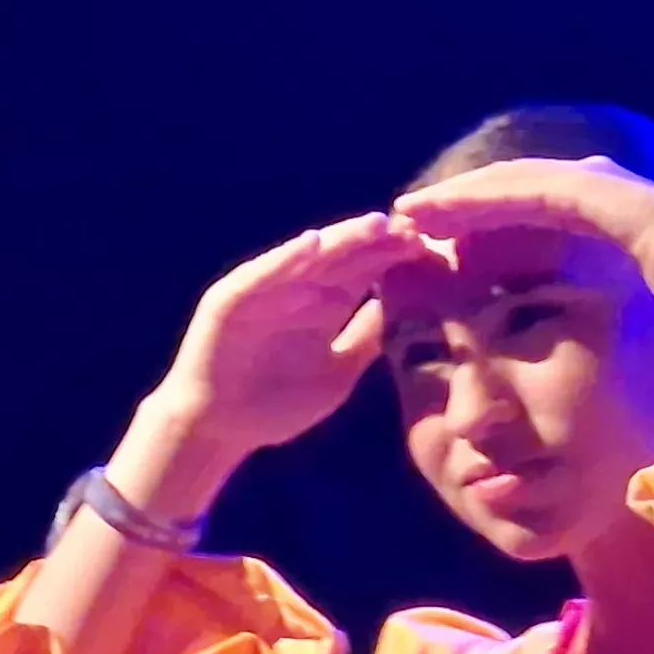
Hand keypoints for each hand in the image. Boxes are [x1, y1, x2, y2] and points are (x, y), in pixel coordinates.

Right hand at [146, 213, 433, 455]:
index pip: (366, 272)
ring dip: (340, 240)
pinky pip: (262, 275)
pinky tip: (312, 243)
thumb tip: (411, 313)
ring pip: (309, 259)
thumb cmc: (277, 404)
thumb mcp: (338, 372)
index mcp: (325, 305)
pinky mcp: (233, 299)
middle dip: (378, 242)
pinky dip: (284, 259)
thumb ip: (368, 341)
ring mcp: (265, 290)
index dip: (396, 259)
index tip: (433, 249)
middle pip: (344, 257)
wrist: (219, 428)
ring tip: (374, 224)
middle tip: (415, 227)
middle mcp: (298, 290)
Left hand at [394, 156, 653, 299]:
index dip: (483, 230)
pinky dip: (474, 200)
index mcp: (605, 220)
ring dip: (455, 200)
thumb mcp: (638, 323)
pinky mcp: (589, 187)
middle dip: (459, 209)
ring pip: (506, 187)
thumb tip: (606, 363)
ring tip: (409, 214)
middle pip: (509, 197)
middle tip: (409, 224)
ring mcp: (594, 183)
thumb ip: (609, 325)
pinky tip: (436, 212)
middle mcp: (597, 189)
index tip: (441, 250)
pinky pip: (518, 190)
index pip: (529, 219)